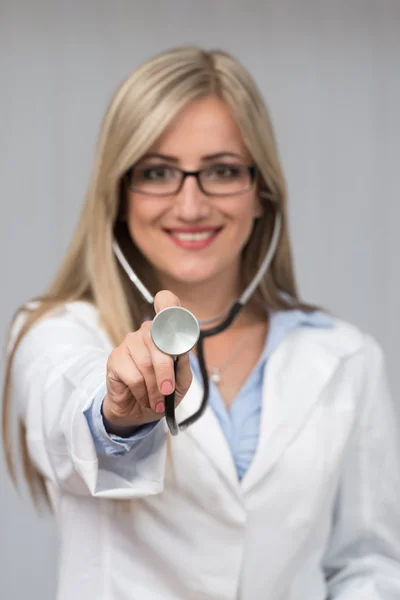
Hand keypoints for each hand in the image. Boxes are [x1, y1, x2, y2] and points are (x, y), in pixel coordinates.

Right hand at [102, 291, 191, 431]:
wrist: (138, 411)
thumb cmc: (162, 391)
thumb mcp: (181, 381)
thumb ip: (183, 363)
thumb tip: (182, 350)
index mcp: (165, 332)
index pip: (166, 305)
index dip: (168, 304)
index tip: (169, 307)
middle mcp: (146, 332)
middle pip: (158, 343)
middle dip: (166, 373)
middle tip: (168, 391)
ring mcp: (129, 343)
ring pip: (146, 363)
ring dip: (154, 388)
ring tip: (156, 400)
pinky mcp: (115, 359)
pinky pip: (133, 376)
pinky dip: (141, 392)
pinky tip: (142, 397)